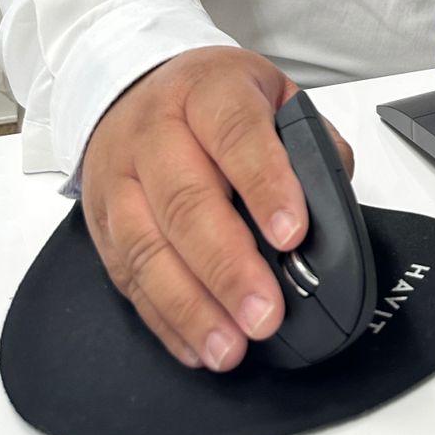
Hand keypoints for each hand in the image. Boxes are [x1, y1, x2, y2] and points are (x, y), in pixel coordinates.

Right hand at [80, 46, 353, 371]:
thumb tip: (333, 201)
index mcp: (207, 90)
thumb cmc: (212, 98)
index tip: (293, 235)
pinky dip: (163, 319)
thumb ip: (308, 141)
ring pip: (148, 248)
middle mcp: (155, 132)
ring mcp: (120, 179)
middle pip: (187, 202)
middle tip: (265, 312)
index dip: (265, 185)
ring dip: (192, 306)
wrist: (131, 88)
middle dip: (228, 266)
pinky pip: (128, 278)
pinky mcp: (101, 223)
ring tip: (230, 346)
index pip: (236, 135)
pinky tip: (196, 346)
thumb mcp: (269, 92)